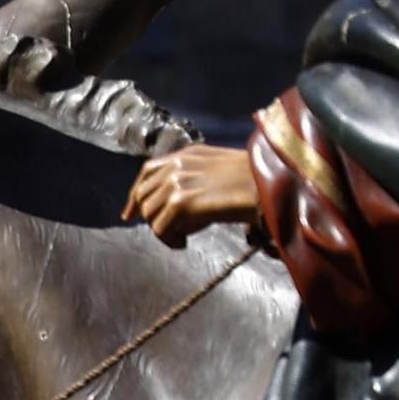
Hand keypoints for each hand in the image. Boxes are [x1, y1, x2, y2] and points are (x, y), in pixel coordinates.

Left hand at [122, 145, 260, 247]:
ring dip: (163, 231)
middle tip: (171, 231)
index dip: (134, 196)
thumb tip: (172, 206)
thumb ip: (192, 179)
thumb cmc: (252, 182)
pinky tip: (184, 244)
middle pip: (143, 197)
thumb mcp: (217, 170)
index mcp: (185, 155)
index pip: (146, 173)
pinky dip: (170, 241)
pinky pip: (160, 229)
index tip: (129, 214)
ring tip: (184, 237)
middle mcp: (177, 165)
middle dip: (151, 217)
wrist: (270, 185)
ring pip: (150, 215)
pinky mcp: (182, 201)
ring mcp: (177, 182)